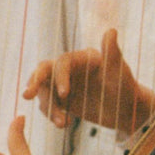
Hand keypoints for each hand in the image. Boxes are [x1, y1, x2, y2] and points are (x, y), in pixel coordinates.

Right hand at [23, 28, 154, 133]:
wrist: (127, 110)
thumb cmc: (126, 87)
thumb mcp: (120, 72)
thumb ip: (112, 53)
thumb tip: (111, 30)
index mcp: (82, 58)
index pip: (63, 62)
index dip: (60, 76)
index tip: (64, 94)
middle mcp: (71, 67)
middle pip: (45, 70)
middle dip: (35, 82)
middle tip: (27, 96)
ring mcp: (64, 82)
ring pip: (45, 91)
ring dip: (48, 106)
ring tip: (62, 123)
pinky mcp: (62, 98)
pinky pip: (48, 104)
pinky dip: (52, 114)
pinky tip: (65, 123)